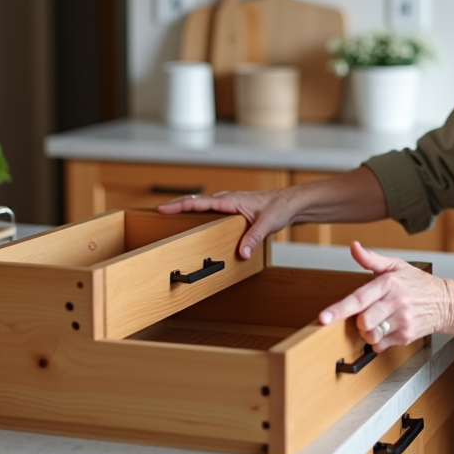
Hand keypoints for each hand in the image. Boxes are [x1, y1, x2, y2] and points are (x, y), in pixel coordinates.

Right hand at [156, 189, 294, 259]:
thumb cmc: (281, 208)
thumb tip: (241, 252)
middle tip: (160, 212)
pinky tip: (198, 221)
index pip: (200, 202)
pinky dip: (200, 213)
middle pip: (197, 201)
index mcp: (231, 200)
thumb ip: (253, 238)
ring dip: (188, 208)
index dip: (180, 205)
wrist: (293, 204)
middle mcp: (229, 200)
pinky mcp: (235, 210)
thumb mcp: (267, 224)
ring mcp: (231, 204)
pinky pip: (212, 210)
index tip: (163, 208)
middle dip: (178, 205)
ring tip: (172, 216)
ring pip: (204, 204)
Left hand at [318, 242, 453, 351]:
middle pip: (363, 321)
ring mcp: (402, 321)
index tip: (323, 318)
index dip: (339, 309)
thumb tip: (354, 247)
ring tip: (377, 321)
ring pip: (370, 335)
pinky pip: (380, 345)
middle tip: (366, 313)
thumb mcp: (396, 265)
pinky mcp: (406, 337)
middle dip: (359, 320)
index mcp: (389, 283)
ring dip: (367, 331)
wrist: (447, 302)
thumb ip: (371, 259)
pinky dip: (378, 340)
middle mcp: (396, 303)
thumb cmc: (418, 284)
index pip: (359, 298)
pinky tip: (387, 328)